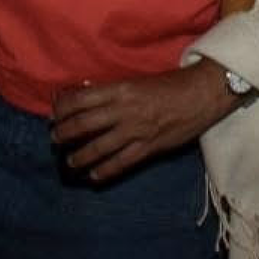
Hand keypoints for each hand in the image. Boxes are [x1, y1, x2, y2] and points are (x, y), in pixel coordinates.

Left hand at [49, 60, 242, 183]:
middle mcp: (124, 110)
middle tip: (55, 139)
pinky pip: (120, 163)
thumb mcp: (137, 81)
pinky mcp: (149, 148)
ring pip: (97, 147)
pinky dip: (104, 171)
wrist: (203, 94)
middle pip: (82, 124)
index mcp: (120, 89)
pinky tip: (94, 176)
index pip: (79, 100)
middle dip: (63, 134)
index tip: (55, 114)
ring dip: (79, 156)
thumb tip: (87, 96)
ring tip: (70, 161)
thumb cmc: (170, 84)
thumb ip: (113, 92)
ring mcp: (136, 131)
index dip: (62, 109)